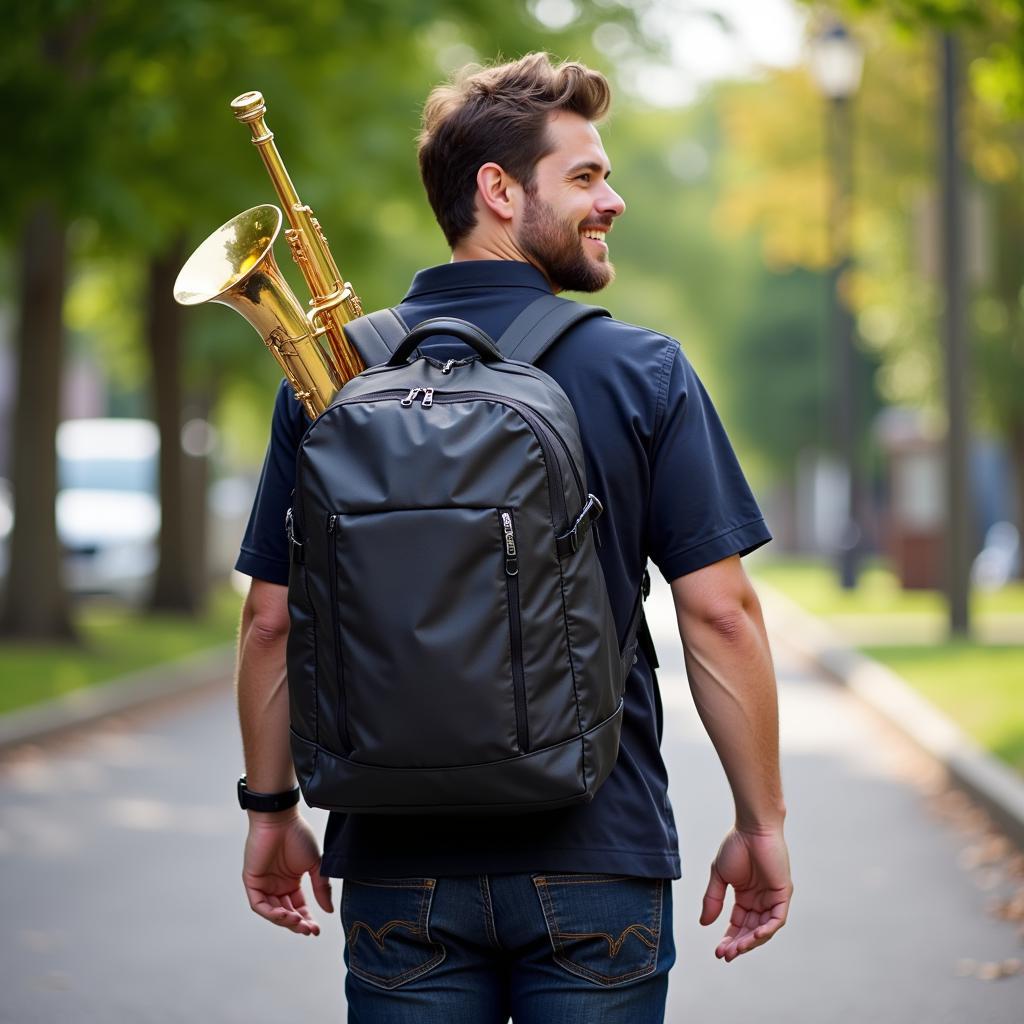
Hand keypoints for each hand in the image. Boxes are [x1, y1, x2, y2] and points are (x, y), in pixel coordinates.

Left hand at [242, 811, 333, 935]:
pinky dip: (271, 912)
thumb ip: (321, 887)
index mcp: (291, 882)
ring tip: (298, 922)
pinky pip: (259, 904)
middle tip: (309, 930)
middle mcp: (277, 886)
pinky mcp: (252, 882)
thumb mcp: (315, 864)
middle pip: (286, 913)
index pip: (298, 908)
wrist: (280, 819)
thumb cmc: (298, 836)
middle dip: (297, 924)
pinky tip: (285, 914)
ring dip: (285, 920)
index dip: (307, 920)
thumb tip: (329, 910)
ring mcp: (264, 885)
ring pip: (272, 912)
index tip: (317, 929)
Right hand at [700, 826, 791, 961]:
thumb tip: (704, 923)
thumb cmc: (736, 846)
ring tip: (736, 949)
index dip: (729, 938)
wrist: (751, 828)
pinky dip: (767, 930)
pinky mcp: (782, 894)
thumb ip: (713, 899)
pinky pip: (777, 919)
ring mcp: (773, 898)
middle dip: (738, 944)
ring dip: (750, 941)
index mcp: (746, 896)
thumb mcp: (719, 876)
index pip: (738, 924)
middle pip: (751, 930)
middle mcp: (761, 900)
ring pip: (764, 929)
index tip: (717, 952)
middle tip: (725, 954)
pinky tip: (753, 937)